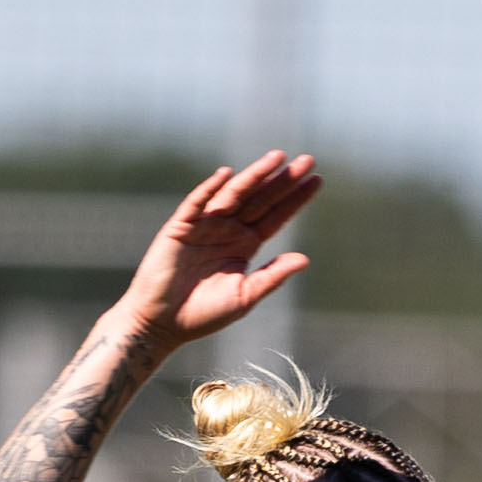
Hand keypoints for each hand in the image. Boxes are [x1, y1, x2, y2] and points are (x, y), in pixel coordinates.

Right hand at [115, 151, 322, 353]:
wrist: (163, 323)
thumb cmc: (204, 314)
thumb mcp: (245, 296)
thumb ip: (272, 276)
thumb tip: (304, 259)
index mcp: (245, 244)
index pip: (276, 216)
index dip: (295, 199)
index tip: (317, 180)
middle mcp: (228, 230)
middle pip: (261, 199)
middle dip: (283, 180)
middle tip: (308, 160)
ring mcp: (205, 225)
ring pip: (234, 194)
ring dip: (254, 176)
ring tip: (277, 158)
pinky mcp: (180, 227)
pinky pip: (197, 203)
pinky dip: (210, 188)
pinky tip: (227, 174)